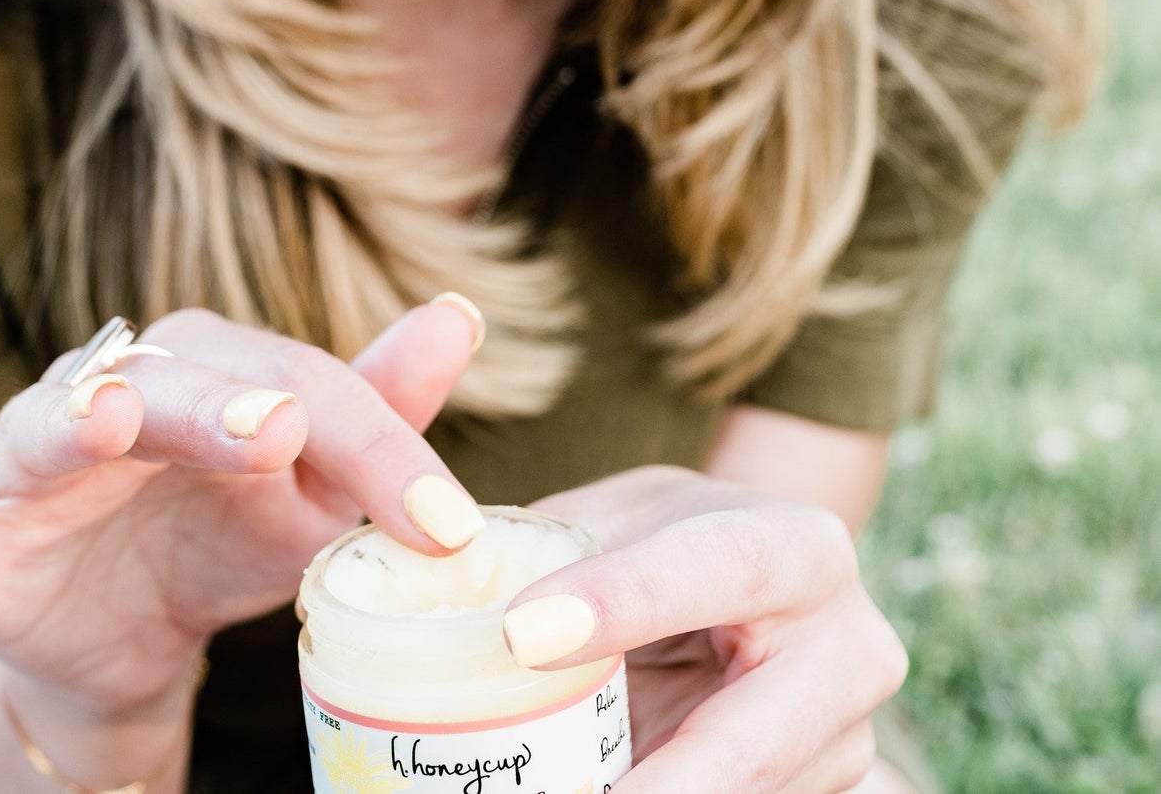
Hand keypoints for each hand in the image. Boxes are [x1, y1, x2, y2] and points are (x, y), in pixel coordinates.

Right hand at [0, 298, 485, 738]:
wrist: (135, 639)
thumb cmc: (231, 537)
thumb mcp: (316, 492)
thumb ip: (383, 411)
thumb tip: (461, 313)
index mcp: (216, 375)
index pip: (302, 384)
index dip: (376, 447)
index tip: (443, 523)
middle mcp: (127, 396)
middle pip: (181, 383)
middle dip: (230, 407)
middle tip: (284, 428)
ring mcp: (46, 467)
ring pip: (57, 426)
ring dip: (82, 418)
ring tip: (108, 418)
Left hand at [508, 466, 908, 793]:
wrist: (760, 589)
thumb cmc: (672, 539)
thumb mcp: (625, 514)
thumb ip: (552, 544)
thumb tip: (435, 572)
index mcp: (799, 547)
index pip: (719, 568)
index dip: (624, 600)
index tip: (521, 633)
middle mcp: (846, 649)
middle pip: (749, 739)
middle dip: (659, 782)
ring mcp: (841, 743)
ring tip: (546, 790)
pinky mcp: (814, 792)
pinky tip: (587, 791)